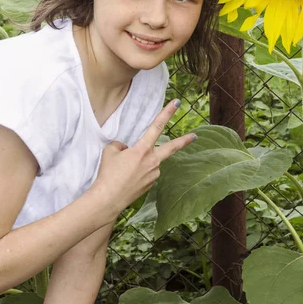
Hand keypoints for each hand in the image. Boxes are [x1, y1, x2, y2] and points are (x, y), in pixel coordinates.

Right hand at [93, 100, 195, 216]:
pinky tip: (127, 178)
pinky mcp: (150, 184)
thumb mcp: (110, 152)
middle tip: (194, 136)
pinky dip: (139, 172)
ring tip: (124, 171)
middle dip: (184, 141)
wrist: (108, 199)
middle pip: (172, 148)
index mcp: (142, 149)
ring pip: (151, 162)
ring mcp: (153, 174)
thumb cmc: (108, 174)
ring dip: (142, 162)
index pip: (156, 126)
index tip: (176, 103)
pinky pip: (147, 172)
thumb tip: (126, 149)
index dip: (166, 113)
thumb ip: (120, 145)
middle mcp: (152, 161)